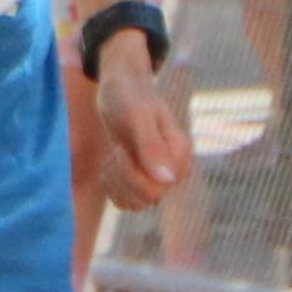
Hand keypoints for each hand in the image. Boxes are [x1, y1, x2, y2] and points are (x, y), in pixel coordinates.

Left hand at [89, 41, 188, 208]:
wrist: (120, 87)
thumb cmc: (128, 96)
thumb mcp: (136, 117)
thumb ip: (151, 147)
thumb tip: (167, 180)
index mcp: (181, 154)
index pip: (156, 189)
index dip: (131, 173)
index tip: (123, 147)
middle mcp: (175, 169)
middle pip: (146, 199)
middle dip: (122, 177)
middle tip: (118, 149)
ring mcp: (160, 176)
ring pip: (135, 204)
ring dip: (115, 182)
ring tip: (115, 154)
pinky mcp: (144, 180)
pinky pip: (125, 202)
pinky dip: (111, 186)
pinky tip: (111, 164)